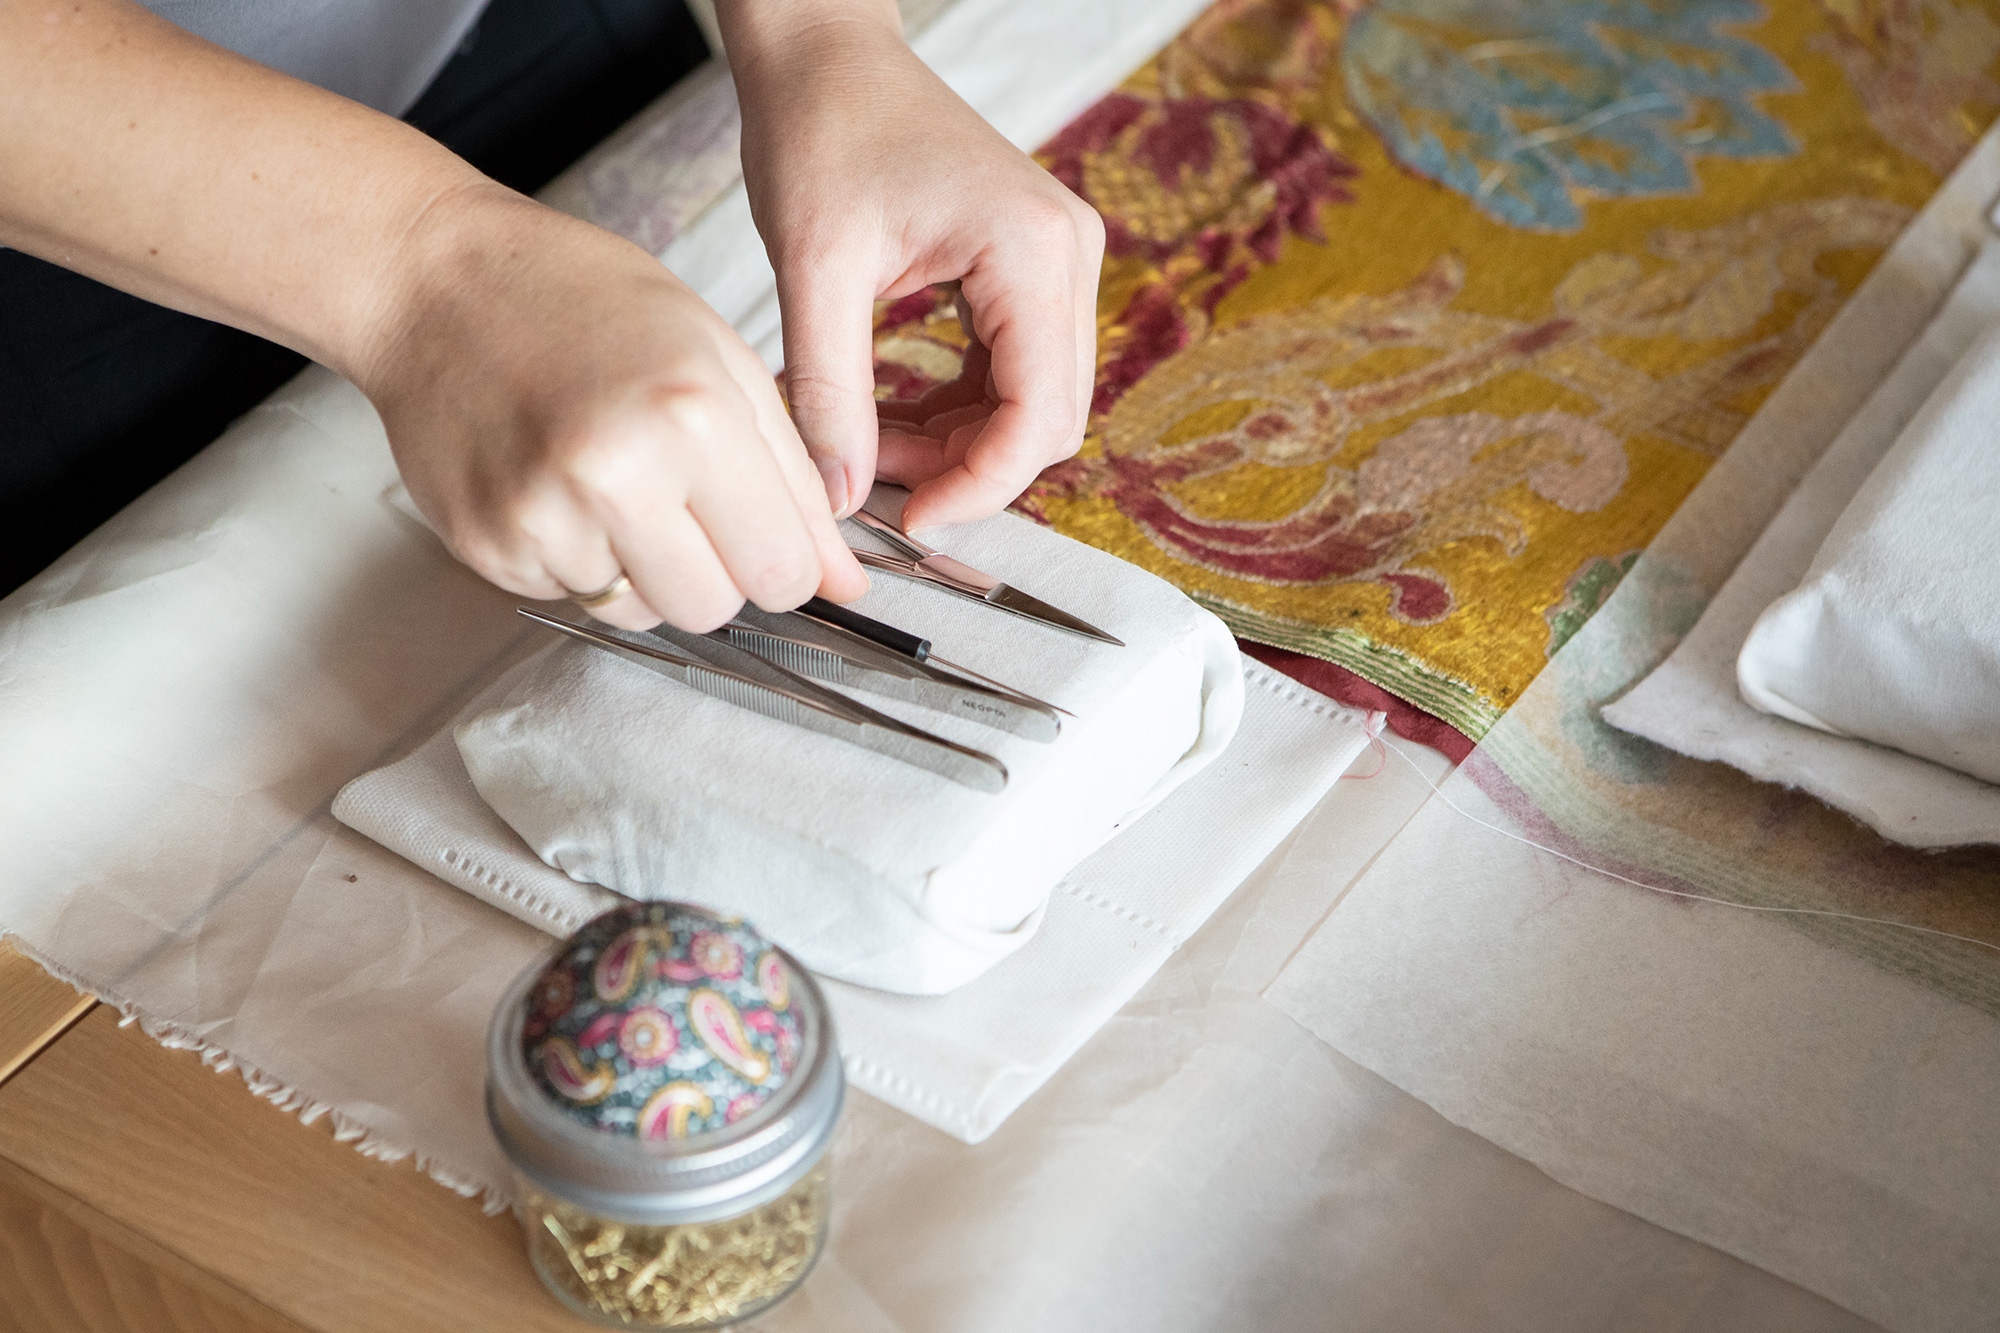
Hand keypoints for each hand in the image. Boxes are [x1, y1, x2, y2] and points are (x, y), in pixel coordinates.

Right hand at [362, 186, 868, 631]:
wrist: (434, 281)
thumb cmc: (582, 301)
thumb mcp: (718, 357)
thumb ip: (792, 478)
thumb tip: (847, 586)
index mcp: (692, 416)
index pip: (783, 571)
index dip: (786, 562)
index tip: (766, 535)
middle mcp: (616, 475)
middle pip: (715, 609)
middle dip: (718, 572)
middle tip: (687, 503)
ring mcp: (544, 518)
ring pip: (643, 614)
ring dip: (645, 568)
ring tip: (613, 482)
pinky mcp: (489, 546)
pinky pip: (571, 596)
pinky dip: (578, 558)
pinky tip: (556, 484)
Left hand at [725, 2, 1104, 530]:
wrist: (824, 54)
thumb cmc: (821, 128)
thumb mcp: (814, 269)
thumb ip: (830, 393)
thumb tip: (839, 499)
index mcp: (1033, 251)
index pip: (1040, 414)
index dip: (982, 485)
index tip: (910, 518)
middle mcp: (1067, 256)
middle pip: (1050, 418)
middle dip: (968, 468)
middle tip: (875, 481)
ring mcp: (1055, 262)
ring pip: (1033, 403)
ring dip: (960, 443)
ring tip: (868, 444)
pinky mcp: (1028, 270)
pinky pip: (1012, 371)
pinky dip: (958, 408)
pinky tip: (889, 414)